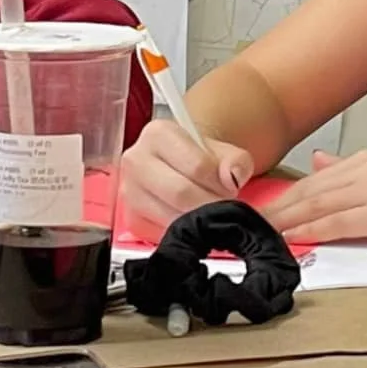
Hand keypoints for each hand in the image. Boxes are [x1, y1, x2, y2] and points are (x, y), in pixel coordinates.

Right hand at [119, 120, 254, 237]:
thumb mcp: (225, 152)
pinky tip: (194, 224)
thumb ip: (236, 161)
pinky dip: (185, 233)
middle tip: (225, 209)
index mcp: (158, 134)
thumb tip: (232, 178)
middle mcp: (136, 159)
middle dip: (210, 205)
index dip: (219, 183)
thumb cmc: (202, 158)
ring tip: (210, 214)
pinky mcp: (132, 219)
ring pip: (171, 217)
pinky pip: (163, 234)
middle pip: (181, 193)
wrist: (181, 168)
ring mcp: (130, 191)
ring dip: (198, 222)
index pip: (197, 165)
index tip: (230, 189)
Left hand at [263, 149, 366, 253]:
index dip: (284, 196)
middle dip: (276, 208)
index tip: (261, 209)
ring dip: (285, 221)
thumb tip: (321, 164)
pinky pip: (338, 223)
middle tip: (247, 223)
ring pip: (317, 205)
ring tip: (259, 233)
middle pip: (309, 191)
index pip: (314, 180)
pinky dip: (311, 231)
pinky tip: (293, 239)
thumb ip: (353, 175)